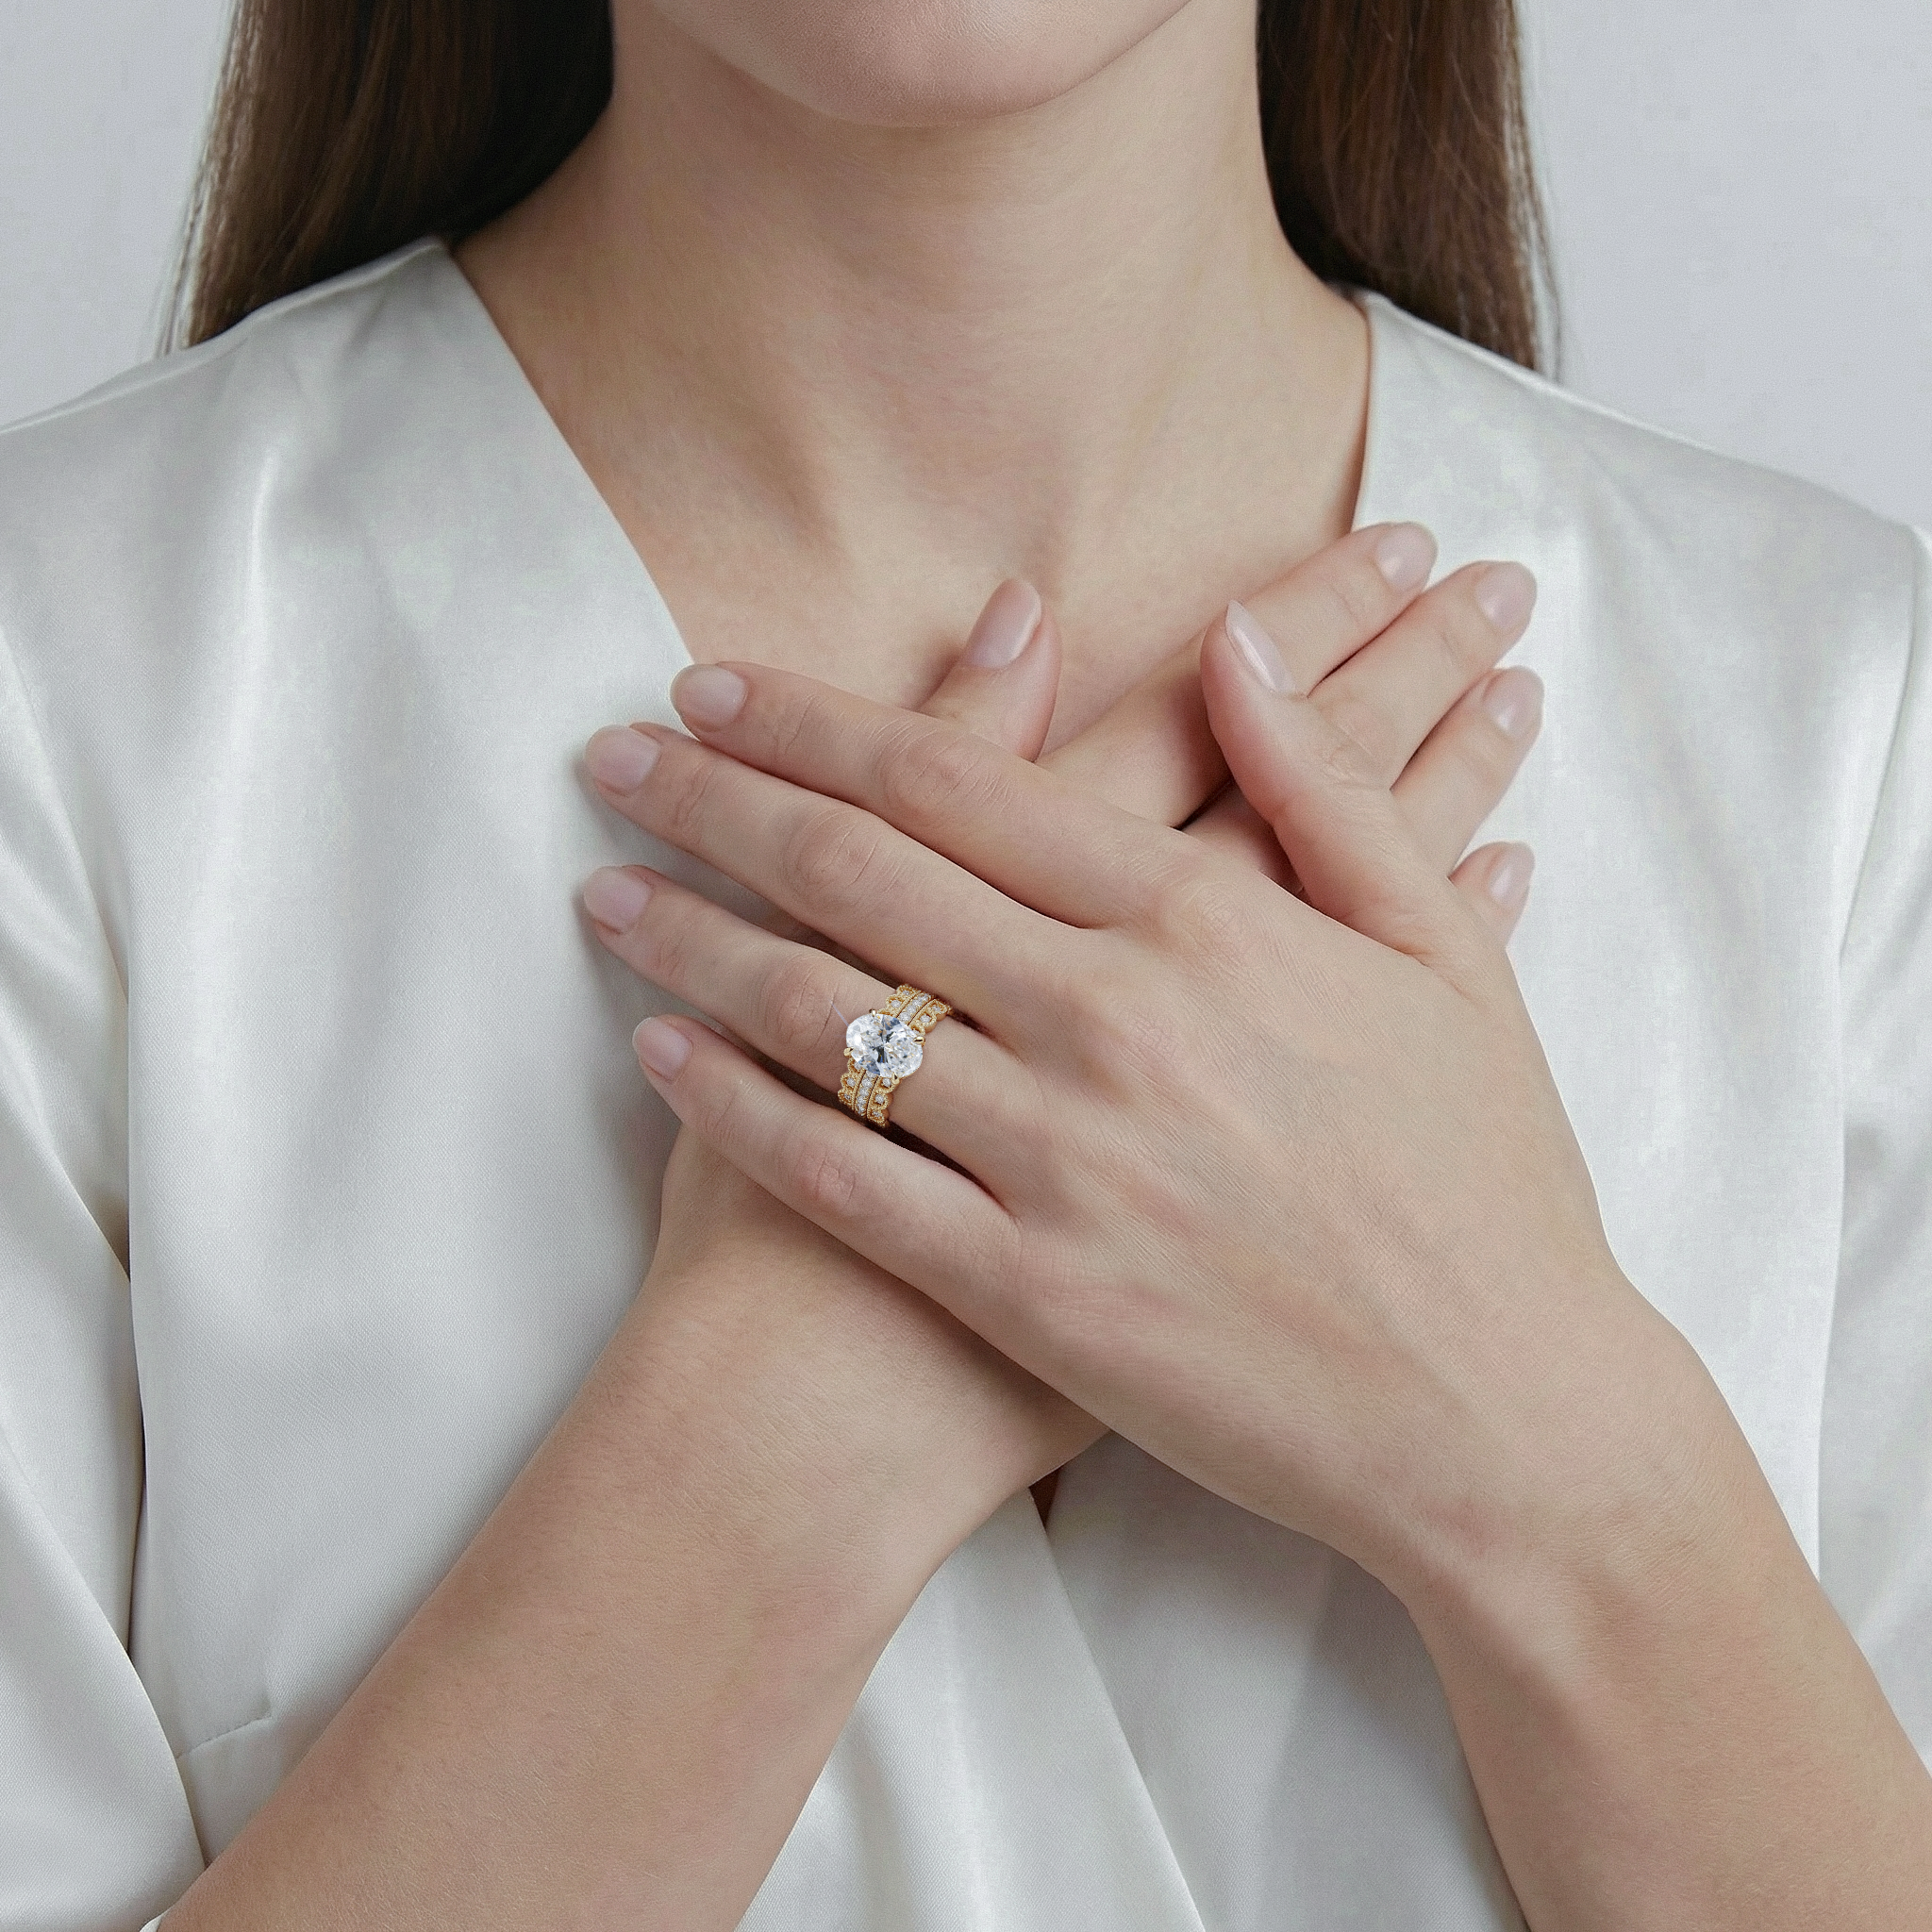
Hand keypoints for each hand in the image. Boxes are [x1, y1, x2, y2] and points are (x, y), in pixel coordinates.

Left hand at [583, 526, 1563, 1565]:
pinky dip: (739, 1111)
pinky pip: (849, 1181)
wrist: (1501, 1418)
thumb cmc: (1484, 1180)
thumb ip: (1328, 787)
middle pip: (864, 874)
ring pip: (828, 1016)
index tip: (717, 683)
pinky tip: (660, 1056)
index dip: (818, 721)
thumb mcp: (1442, 955)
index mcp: (1206, 924)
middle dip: (720, 798)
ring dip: (695, 939)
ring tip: (602, 890)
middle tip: (613, 754)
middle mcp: (1112, 1023)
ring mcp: (1062, 1163)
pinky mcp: (1031, 1294)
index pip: (963, 783)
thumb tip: (1236, 641)